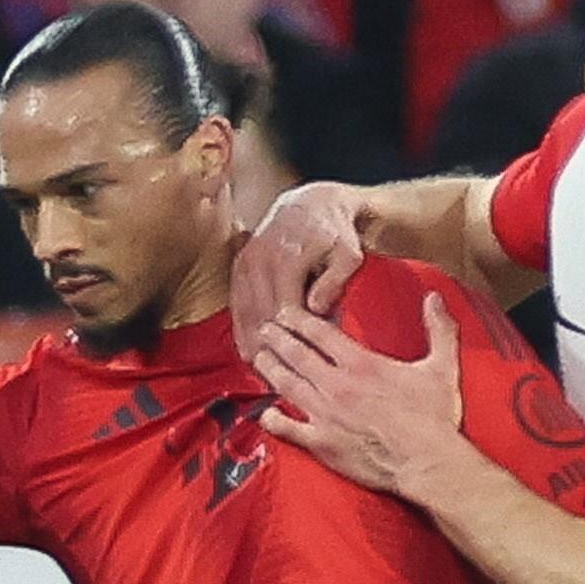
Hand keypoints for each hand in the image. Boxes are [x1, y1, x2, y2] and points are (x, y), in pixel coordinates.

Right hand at [231, 183, 365, 364]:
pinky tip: (248, 352)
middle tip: (283, 379)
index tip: (304, 362)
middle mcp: (259, 260)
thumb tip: (315, 308)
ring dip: (252, 344)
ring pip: (245, 313)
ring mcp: (245, 264)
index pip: (286, 311)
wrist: (312, 204)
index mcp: (286, 258)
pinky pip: (236, 305)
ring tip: (264, 373)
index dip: (295, 340)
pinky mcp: (239, 267)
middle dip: (272, 349)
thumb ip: (335, 281)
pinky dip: (242, 330)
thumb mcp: (348, 254)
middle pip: (261, 316)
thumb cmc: (335, 233)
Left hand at [254, 294, 465, 497]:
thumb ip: (439, 328)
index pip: (321, 334)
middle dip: (278, 339)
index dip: (300, 320)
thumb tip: (435, 297)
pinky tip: (264, 414)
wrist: (427, 462)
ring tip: (259, 358)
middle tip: (264, 329)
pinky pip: (289, 429)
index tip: (286, 312)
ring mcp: (325, 415)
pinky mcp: (322, 443)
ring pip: (288, 386)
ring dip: (271, 369)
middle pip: (297, 355)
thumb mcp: (442, 367)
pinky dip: (274, 420)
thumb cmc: (434, 418)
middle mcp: (337, 385)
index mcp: (361, 364)